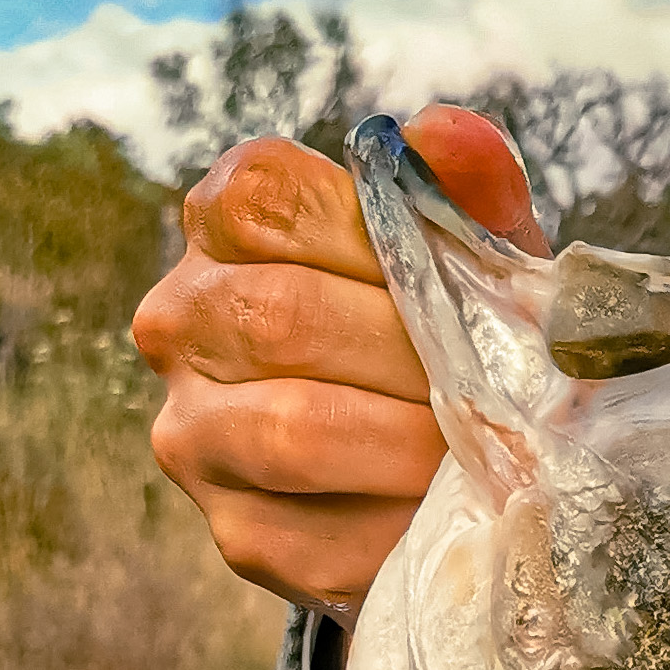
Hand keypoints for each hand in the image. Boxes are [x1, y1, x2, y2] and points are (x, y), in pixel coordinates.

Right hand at [132, 105, 544, 616]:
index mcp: (224, 222)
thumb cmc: (444, 335)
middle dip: (409, 355)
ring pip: (292, 429)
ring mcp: (194, 432)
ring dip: (407, 444)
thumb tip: (442, 136)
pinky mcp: (237, 533)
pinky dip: (402, 525)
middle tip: (490, 385)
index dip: (378, 241)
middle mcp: (180, 319)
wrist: (429, 473)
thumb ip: (461, 189)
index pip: (272, 201)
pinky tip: (447, 512)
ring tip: (479, 451)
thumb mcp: (465, 253)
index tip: (451, 282)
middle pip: (284, 316)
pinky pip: (319, 533)